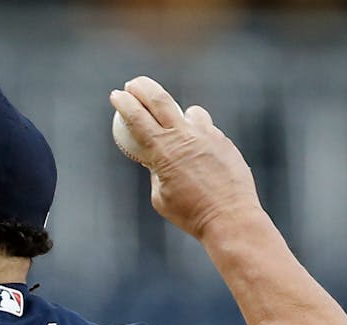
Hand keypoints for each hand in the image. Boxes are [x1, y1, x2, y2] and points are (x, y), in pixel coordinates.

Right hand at [109, 77, 261, 240]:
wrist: (230, 217)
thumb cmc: (190, 213)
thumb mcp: (160, 196)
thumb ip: (156, 171)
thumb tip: (157, 159)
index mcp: (163, 151)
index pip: (137, 118)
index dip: (124, 103)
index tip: (116, 95)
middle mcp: (185, 136)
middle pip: (160, 99)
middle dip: (143, 87)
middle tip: (133, 84)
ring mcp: (208, 136)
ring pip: (190, 112)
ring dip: (179, 116)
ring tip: (177, 129)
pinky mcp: (224, 142)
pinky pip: (207, 131)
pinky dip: (199, 137)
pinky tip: (201, 155)